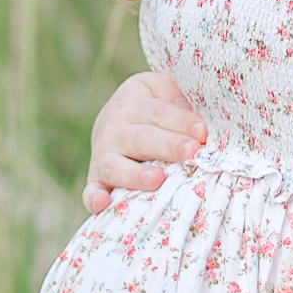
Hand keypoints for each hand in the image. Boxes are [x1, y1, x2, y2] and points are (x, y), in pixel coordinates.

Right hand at [83, 71, 206, 213]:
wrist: (111, 123)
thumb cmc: (149, 107)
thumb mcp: (160, 89)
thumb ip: (178, 96)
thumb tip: (197, 121)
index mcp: (131, 102)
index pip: (157, 111)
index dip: (180, 120)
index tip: (202, 131)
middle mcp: (112, 128)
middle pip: (140, 138)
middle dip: (167, 145)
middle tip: (191, 152)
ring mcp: (102, 155)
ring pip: (115, 165)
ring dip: (135, 174)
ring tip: (157, 179)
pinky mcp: (95, 179)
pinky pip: (91, 189)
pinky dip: (94, 197)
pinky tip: (103, 203)